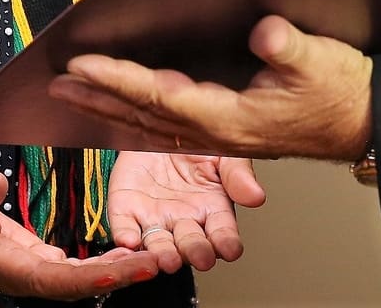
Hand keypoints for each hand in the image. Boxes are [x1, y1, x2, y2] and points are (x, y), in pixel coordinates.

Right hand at [0, 165, 159, 299]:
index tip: (119, 272)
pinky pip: (76, 271)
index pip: (52, 279)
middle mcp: (24, 276)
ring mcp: (33, 272)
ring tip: (152, 259)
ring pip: (80, 280)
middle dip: (117, 276)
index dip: (87, 278)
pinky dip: (104, 265)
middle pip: (76, 285)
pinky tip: (128, 253)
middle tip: (154, 263)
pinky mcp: (39, 263)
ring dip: (116, 272)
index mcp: (5, 264)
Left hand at [50, 15, 372, 160]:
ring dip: (107, 107)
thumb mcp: (322, 60)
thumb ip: (289, 46)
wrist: (367, 124)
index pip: (160, 95)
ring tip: (71, 91)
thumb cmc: (343, 93)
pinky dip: (134, 117)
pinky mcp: (224, 134)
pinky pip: (165, 129)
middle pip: (142, 115)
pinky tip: (118, 108)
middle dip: (96, 95)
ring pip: (148, 125)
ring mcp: (219, 138)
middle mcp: (217, 132)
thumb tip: (263, 29)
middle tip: (53, 80)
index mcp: (231, 119)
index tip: (81, 62)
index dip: (118, 77)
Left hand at [108, 150, 266, 272]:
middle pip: (191, 244)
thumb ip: (237, 173)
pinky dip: (126, 236)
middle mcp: (184, 220)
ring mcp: (155, 218)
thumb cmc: (193, 142)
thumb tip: (256, 196)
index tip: (230, 249)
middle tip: (199, 257)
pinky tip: (129, 241)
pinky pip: (124, 227)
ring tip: (166, 259)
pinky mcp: (126, 210)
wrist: (157, 122)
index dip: (226, 242)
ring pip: (158, 243)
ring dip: (162, 254)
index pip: (222, 233)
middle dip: (195, 251)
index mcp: (212, 209)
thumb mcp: (222, 151)